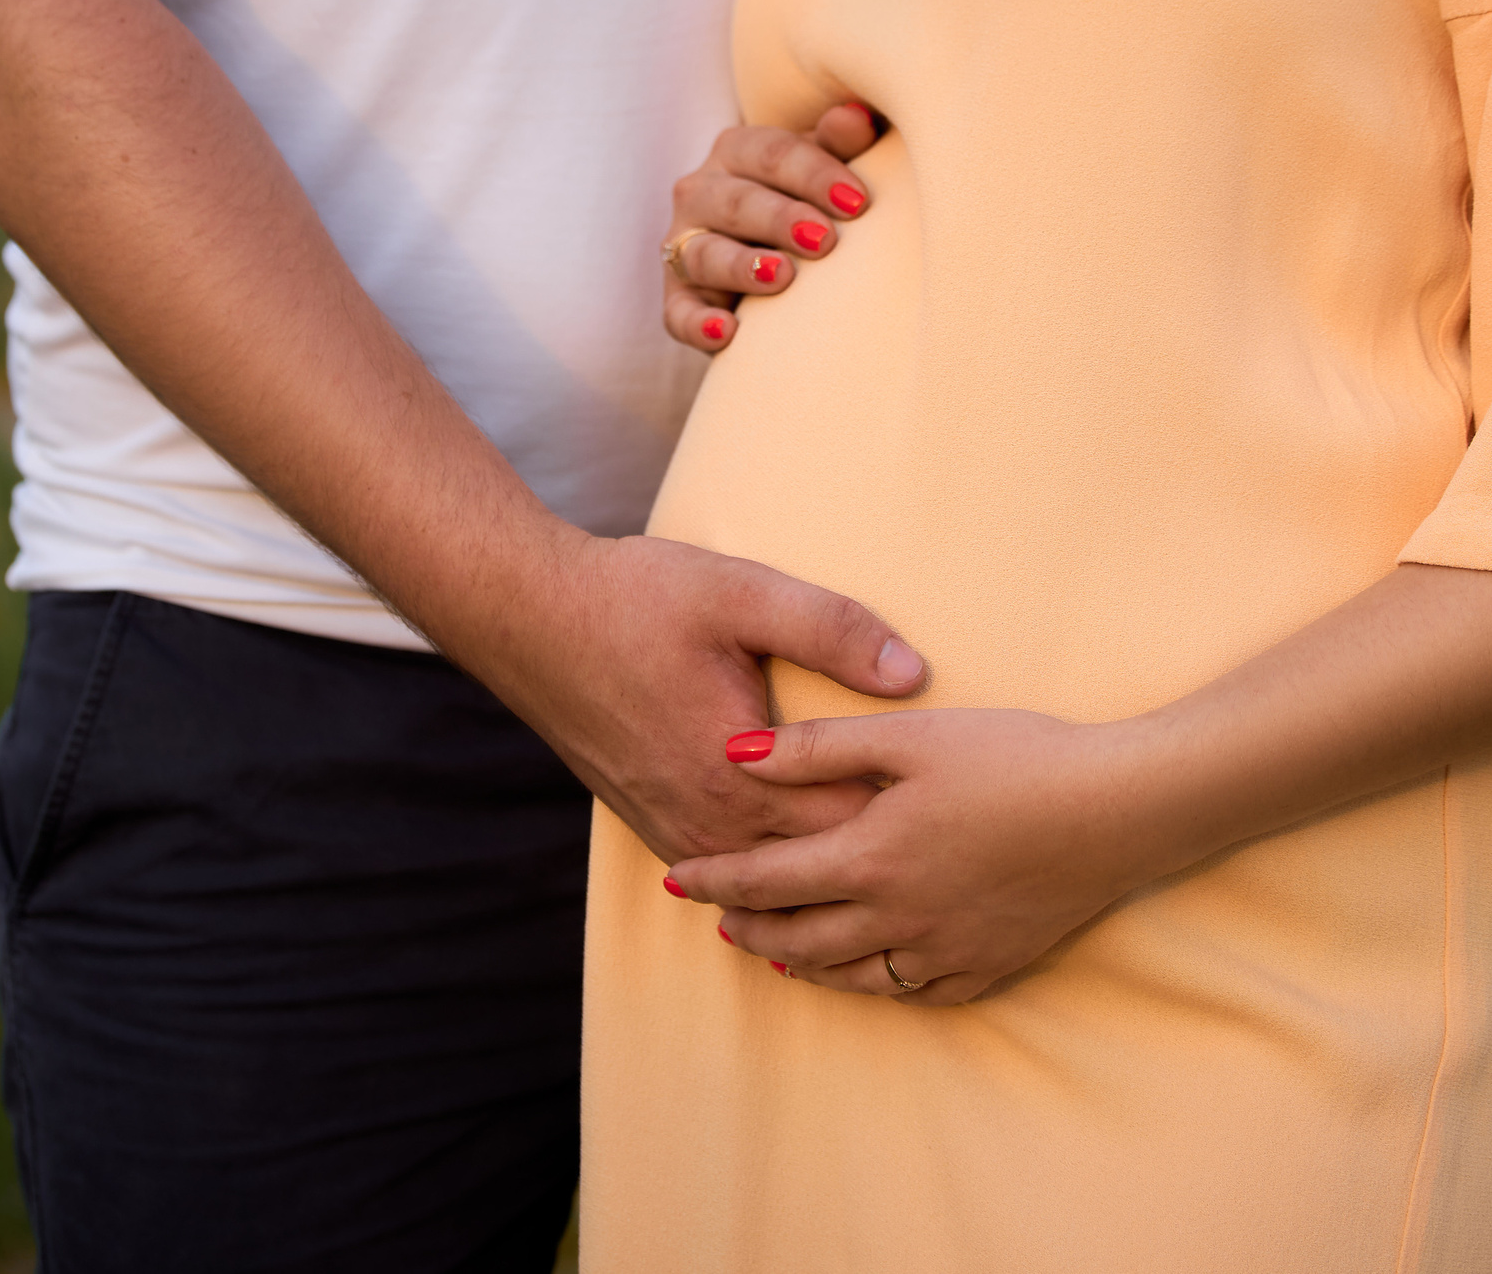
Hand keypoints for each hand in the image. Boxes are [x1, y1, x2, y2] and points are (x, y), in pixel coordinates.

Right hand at [467, 533, 928, 862]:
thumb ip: (832, 630)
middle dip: (880, 867)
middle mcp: (708, 820)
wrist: (527, 617)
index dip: (911, 821)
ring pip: (769, 892)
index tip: (964, 815)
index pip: (852, 822)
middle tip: (952, 868)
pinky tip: (807, 899)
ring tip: (895, 898)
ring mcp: (675, 831)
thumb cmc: (635, 598)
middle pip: (818, 872)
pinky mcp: (651, 826)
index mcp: (741, 771)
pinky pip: (725, 882)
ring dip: (825, 891)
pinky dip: (771, 892)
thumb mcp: (743, 593)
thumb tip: (912, 672)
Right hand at [662, 101, 879, 350]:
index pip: (771, 153)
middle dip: (780, 218)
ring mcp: (683, 246)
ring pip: (702, 254)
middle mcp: (700, 192)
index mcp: (736, 150)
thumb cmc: (809, 198)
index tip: (858, 201)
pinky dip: (698, 324)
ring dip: (741, 265)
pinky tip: (726, 333)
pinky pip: (678, 313)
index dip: (814, 174)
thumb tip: (857, 117)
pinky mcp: (679, 299)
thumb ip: (839, 143)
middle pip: (735, 201)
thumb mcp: (825, 165)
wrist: (776, 252)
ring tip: (782, 277)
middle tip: (825, 240)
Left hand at [668, 709, 1178, 1005]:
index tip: (678, 877)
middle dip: (750, 930)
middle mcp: (896, 918)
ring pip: (850, 975)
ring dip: (802, 964)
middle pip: (797, 939)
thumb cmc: (1014, 758)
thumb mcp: (909, 737)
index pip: (764, 880)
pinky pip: (914, 993)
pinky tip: (867, 972)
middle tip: (718, 921)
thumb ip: (817, 749)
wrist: (1117, 809)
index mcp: (869, 858)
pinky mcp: (988, 964)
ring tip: (778, 953)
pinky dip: (874, 985)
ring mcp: (943, 950)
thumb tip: (735, 755)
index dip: (714, 880)